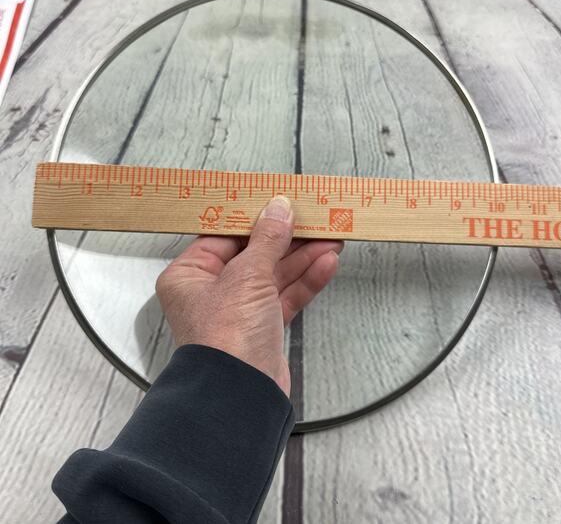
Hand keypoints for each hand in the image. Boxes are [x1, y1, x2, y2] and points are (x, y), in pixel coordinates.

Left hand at [155, 196, 342, 396]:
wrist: (241, 396)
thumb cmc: (227, 336)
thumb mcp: (247, 276)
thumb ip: (267, 240)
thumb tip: (279, 208)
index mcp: (190, 274)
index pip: (224, 235)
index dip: (255, 218)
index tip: (280, 203)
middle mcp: (211, 291)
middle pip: (254, 254)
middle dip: (288, 239)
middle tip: (315, 220)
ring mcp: (239, 310)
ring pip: (274, 275)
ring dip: (303, 258)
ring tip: (332, 239)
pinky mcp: (263, 327)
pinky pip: (286, 296)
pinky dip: (306, 281)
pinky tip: (327, 264)